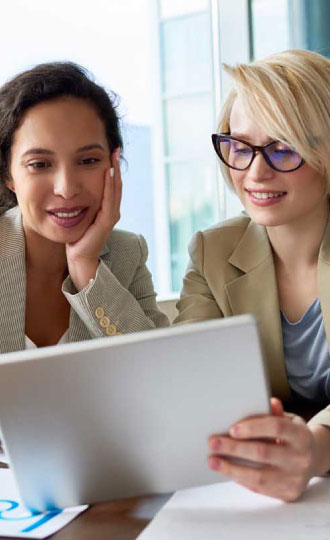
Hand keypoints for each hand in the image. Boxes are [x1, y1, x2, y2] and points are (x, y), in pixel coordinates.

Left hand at [66, 148, 121, 290]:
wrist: (79, 257)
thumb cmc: (77, 238)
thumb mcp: (80, 216)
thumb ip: (82, 204)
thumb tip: (72, 191)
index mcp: (107, 209)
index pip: (112, 185)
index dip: (113, 169)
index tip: (110, 153)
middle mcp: (112, 211)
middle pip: (117, 184)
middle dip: (116, 166)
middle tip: (116, 148)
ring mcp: (111, 216)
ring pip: (115, 189)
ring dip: (115, 172)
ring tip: (115, 156)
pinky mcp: (106, 221)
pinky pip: (109, 199)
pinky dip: (109, 185)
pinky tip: (108, 173)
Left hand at [208, 398, 317, 501]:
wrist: (314, 459)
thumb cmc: (293, 436)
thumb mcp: (289, 420)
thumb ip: (274, 413)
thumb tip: (266, 401)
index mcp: (300, 435)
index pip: (276, 428)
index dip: (253, 428)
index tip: (232, 429)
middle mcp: (300, 458)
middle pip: (263, 452)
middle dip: (234, 448)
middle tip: (213, 443)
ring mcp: (295, 478)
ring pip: (259, 476)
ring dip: (232, 468)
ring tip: (213, 461)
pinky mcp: (288, 493)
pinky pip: (260, 488)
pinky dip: (241, 479)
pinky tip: (228, 471)